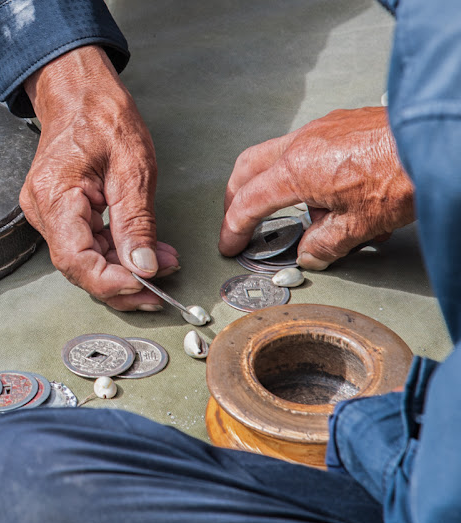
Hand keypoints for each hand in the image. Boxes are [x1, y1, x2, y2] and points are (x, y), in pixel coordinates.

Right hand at [21, 46, 178, 309]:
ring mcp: (48, 214)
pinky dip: (115, 253)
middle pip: (79, 267)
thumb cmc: (102, 117)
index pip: (75, 259)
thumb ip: (137, 223)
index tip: (146, 286)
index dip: (110, 281)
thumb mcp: (133, 168)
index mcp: (55, 196)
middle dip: (122, 282)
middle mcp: (42, 211)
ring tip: (162, 264)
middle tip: (162, 287)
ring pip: (84, 260)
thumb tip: (144, 268)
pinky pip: (85, 245)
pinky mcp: (59, 214)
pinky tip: (144, 253)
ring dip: (123, 270)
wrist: (79, 93)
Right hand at [219, 107, 414, 269]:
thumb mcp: (359, 225)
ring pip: (276, 154)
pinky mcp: (342, 123)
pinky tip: (325, 189)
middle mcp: (301, 143)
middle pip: (247, 168)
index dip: (234, 228)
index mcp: (295, 169)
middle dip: (236, 197)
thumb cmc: (404, 173)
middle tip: (238, 220)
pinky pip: (305, 146)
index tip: (230, 244)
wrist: (439, 138)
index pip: (248, 203)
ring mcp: (321, 128)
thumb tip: (311, 252)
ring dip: (272, 182)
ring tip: (293, 211)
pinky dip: (300, 169)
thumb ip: (325, 244)